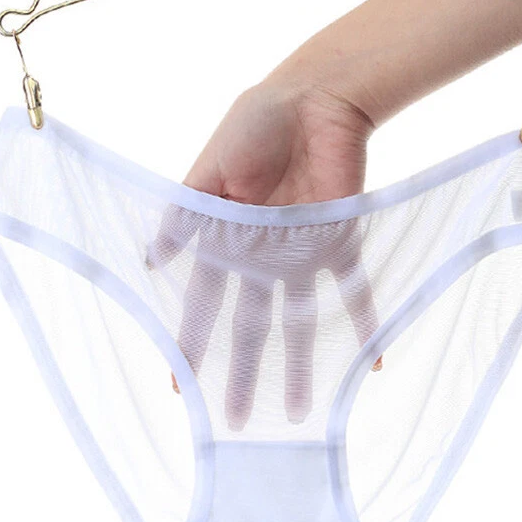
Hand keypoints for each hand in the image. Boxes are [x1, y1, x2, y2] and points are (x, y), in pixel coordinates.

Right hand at [146, 79, 382, 429]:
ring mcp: (303, 257)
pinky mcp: (341, 245)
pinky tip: (370, 361)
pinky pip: (354, 290)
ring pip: (300, 321)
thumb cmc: (253, 127)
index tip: (182, 387)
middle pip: (251, 327)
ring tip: (299, 412)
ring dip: (300, 364)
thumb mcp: (208, 170)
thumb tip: (150, 261)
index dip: (192, 344)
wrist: (314, 101)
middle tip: (238, 420)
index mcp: (227, 244)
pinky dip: (363, 322)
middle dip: (242, 372)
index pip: (204, 306)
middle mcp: (263, 260)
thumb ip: (184, 216)